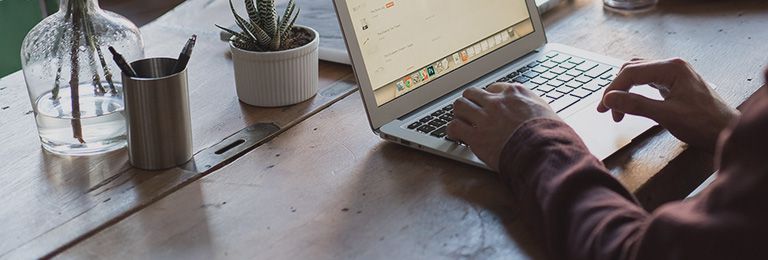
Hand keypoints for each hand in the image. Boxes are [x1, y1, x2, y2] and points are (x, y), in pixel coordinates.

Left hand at [447, 83, 559, 170]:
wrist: (544, 150)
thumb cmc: (551, 135)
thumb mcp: (548, 112)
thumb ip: (535, 107)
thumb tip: (536, 111)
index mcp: (515, 93)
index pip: (494, 88)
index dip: (490, 98)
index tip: (489, 105)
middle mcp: (497, 102)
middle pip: (472, 93)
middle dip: (470, 102)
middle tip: (471, 112)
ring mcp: (484, 118)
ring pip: (460, 106)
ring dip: (459, 114)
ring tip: (461, 122)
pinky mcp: (476, 136)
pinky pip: (454, 127)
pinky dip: (453, 131)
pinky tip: (456, 136)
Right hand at [597, 58, 739, 151]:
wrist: (727, 132)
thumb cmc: (704, 124)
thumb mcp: (667, 116)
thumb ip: (636, 105)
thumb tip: (609, 99)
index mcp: (672, 68)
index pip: (631, 72)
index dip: (613, 89)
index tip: (603, 108)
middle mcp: (672, 66)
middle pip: (632, 69)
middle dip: (616, 89)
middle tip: (606, 110)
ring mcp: (673, 73)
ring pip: (638, 74)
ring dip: (624, 90)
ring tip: (616, 109)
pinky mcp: (674, 83)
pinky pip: (647, 81)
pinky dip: (634, 91)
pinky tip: (630, 103)